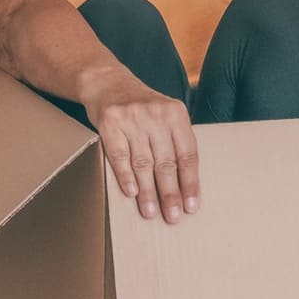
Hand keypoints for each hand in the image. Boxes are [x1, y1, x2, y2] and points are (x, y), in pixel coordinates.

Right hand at [81, 71, 199, 223]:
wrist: (107, 82)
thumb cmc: (141, 106)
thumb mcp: (165, 115)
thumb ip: (175, 142)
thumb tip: (185, 186)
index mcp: (176, 114)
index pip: (187, 154)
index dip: (190, 183)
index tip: (191, 206)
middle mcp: (156, 114)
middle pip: (166, 162)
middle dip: (170, 193)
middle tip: (173, 217)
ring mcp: (132, 118)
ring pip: (143, 163)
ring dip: (148, 192)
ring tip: (151, 212)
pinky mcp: (110, 122)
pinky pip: (120, 155)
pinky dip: (125, 176)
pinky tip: (131, 192)